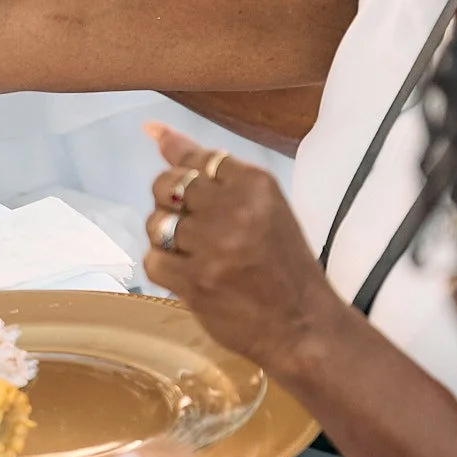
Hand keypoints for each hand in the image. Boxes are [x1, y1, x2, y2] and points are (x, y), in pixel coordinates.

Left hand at [140, 123, 334, 371]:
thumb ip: (212, 169)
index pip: (195, 159)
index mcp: (256, 184)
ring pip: (155, 224)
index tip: (183, 188)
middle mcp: (234, 209)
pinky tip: (190, 275)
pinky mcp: (195, 281)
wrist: (303, 326)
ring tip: (195, 254)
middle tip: (195, 229)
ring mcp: (213, 246)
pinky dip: (165, 268)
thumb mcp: (263, 205)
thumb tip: (152, 130)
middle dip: (170, 206)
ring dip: (166, 240)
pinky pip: (153, 260)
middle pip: (166, 186)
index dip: (182, 174)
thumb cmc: (283, 264)